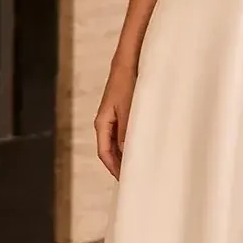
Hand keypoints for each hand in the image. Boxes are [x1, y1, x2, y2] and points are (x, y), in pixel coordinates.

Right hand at [94, 60, 137, 179]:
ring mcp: (113, 118)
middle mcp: (105, 123)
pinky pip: (123, 134)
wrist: (128, 63)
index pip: (105, 153)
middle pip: (109, 150)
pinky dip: (129, 143)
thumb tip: (127, 152)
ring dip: (125, 155)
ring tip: (138, 166)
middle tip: (134, 178)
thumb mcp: (128, 109)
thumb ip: (127, 131)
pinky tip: (140, 148)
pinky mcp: (121, 113)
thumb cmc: (126, 83)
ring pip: (117, 143)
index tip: (125, 180)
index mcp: (102, 124)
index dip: (114, 168)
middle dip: (119, 165)